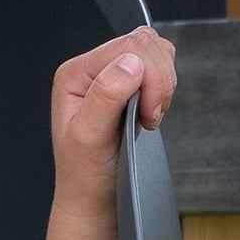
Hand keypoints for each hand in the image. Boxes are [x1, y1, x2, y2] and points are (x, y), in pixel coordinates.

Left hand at [52, 24, 176, 209]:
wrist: (94, 195)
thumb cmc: (86, 172)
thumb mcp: (89, 138)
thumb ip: (105, 98)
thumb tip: (129, 64)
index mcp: (75, 73)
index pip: (130, 46)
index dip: (150, 77)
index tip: (145, 114)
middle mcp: (91, 68)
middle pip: (146, 44)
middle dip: (159, 81)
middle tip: (146, 117)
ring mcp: (112, 73)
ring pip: (157, 52)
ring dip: (163, 86)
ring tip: (145, 117)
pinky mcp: (130, 83)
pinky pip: (161, 67)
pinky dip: (164, 88)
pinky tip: (149, 112)